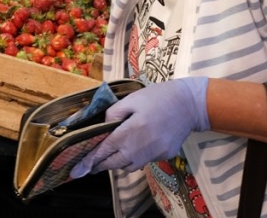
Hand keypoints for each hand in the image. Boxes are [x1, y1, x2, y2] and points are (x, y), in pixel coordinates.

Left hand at [70, 77, 209, 177]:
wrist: (189, 104)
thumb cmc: (158, 97)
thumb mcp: (132, 99)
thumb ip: (114, 113)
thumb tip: (103, 127)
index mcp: (129, 133)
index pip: (104, 151)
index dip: (89, 161)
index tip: (76, 170)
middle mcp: (140, 149)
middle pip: (115, 163)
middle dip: (101, 164)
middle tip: (90, 165)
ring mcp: (153, 155)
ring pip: (129, 166)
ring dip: (118, 163)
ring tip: (111, 156)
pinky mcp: (164, 156)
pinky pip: (144, 161)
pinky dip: (135, 158)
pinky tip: (135, 147)